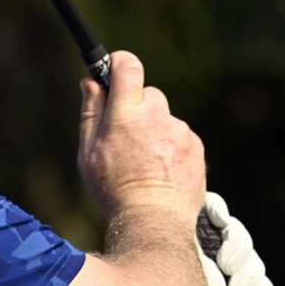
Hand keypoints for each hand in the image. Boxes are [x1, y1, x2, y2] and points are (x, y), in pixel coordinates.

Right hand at [78, 51, 205, 230]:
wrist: (154, 223)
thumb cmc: (114, 190)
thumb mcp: (88, 152)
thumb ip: (90, 112)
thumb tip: (89, 83)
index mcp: (126, 114)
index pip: (128, 66)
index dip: (119, 62)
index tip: (113, 68)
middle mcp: (156, 117)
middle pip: (147, 93)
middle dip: (135, 106)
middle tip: (125, 133)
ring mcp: (180, 132)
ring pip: (163, 117)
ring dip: (154, 129)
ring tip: (144, 162)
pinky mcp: (196, 147)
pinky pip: (179, 135)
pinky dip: (170, 146)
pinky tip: (160, 170)